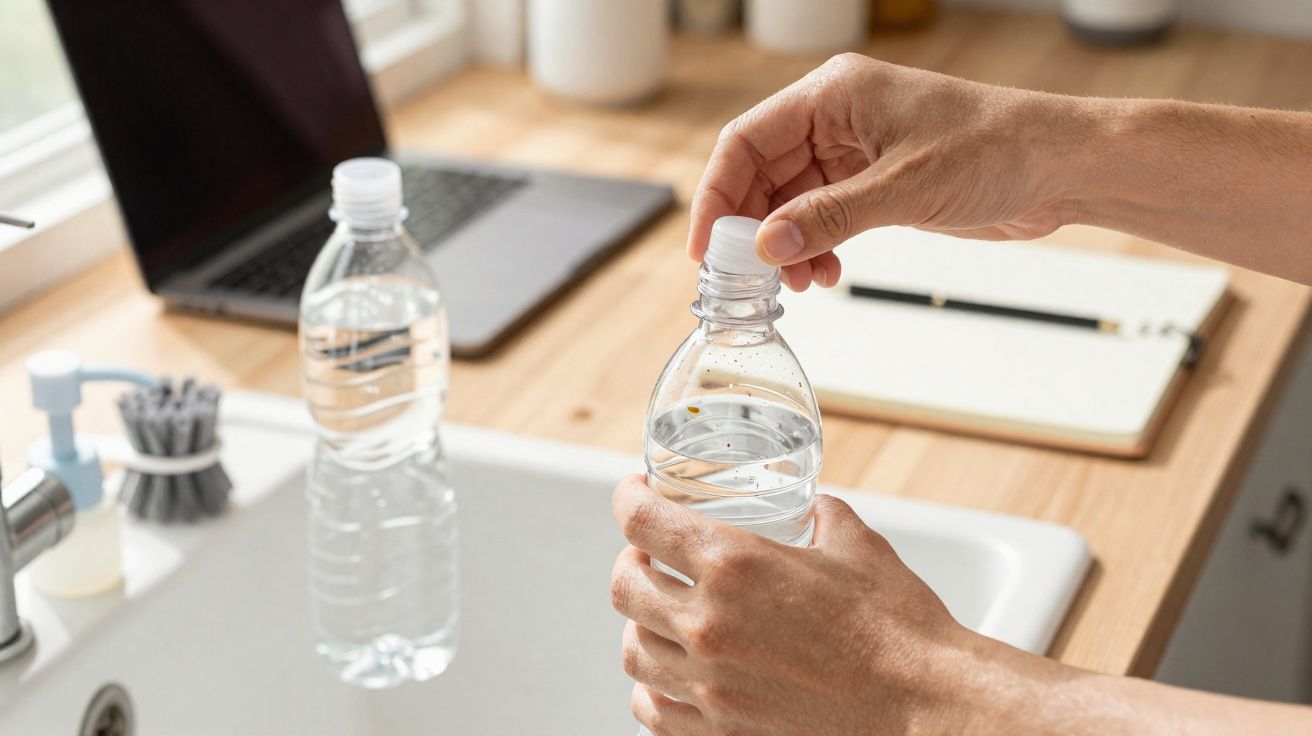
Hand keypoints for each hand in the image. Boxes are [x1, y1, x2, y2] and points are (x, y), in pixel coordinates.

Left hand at [609, 474, 1007, 735]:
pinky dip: (652, 686)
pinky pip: (654, 710)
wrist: (923, 705)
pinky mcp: (723, 730)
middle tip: (650, 553)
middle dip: (632, 560)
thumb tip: (809, 506)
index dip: (629, 498)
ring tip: (660, 611)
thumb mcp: (855, 543)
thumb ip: (820, 515)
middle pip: (625, 586)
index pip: (642, 521)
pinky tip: (670, 671)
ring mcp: (711, 683)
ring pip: (633, 651)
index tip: (635, 494)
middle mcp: (710, 624)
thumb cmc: (898, 629)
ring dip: (640, 622)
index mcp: (734, 565)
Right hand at [689, 53, 1088, 290]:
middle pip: (762, 174)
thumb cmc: (997, 149)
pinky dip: (815, 247)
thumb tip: (767, 246)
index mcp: (834, 95)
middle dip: (752, 228)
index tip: (706, 246)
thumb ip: (830, 217)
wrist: (1061, 166)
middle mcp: (837, 118)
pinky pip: (822, 216)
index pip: (747, 141)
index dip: (717, 194)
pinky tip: (825, 272)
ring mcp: (855, 151)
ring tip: (798, 282)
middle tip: (748, 277)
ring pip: (790, 202)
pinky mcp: (875, 182)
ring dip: (786, 245)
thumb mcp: (905, 188)